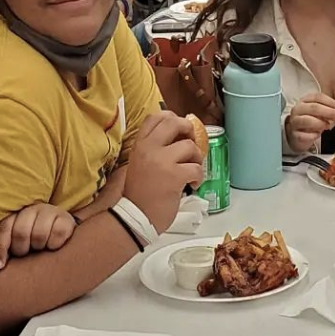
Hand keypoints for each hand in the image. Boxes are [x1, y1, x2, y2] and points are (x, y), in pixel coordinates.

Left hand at [0, 203, 76, 269]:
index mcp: (16, 213)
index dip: (0, 248)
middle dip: (21, 249)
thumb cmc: (34, 239)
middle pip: (20, 233)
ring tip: (40, 248)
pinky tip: (52, 246)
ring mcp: (49, 211)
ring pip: (39, 234)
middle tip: (26, 253)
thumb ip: (6, 246)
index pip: (3, 230)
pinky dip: (54, 244)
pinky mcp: (65, 218)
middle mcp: (31, 209)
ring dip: (38, 246)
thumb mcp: (17, 241)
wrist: (62, 229)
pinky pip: (58, 234)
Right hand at [124, 112, 204, 230]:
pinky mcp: (175, 176)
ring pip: (190, 146)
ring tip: (191, 171)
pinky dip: (199, 177)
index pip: (155, 117)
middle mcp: (149, 148)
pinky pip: (196, 168)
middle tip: (191, 144)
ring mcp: (162, 161)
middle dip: (189, 130)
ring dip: (197, 159)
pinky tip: (192, 185)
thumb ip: (154, 149)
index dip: (172, 118)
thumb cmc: (140, 194)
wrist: (135, 217)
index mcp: (139, 145)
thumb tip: (180, 137)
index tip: (179, 131)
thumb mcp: (140, 164)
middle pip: (174, 123)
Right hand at [285, 93, 334, 153]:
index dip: (330, 102)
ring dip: (320, 123)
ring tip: (327, 126)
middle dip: (329, 112)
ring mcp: (295, 121)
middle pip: (314, 107)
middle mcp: (298, 109)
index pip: (318, 97)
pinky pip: (304, 134)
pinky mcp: (294, 134)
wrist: (299, 135)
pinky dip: (313, 135)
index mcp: (305, 101)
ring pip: (307, 120)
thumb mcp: (320, 114)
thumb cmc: (311, 121)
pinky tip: (318, 135)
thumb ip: (330, 111)